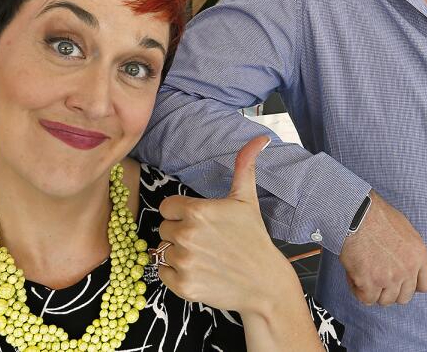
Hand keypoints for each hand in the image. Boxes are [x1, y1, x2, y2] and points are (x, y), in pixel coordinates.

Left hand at [156, 136, 297, 315]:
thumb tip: (259, 139)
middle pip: (164, 229)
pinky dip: (175, 274)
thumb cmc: (254, 239)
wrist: (264, 283)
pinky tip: (197, 271)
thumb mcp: (247, 200)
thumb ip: (244, 167)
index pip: (166, 207)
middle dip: (179, 233)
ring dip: (177, 254)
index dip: (180, 213)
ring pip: (162, 251)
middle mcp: (187, 235)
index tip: (197, 221)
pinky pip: (162, 273)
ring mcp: (184, 262)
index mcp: (198, 211)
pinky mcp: (182, 286)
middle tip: (203, 241)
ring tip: (202, 257)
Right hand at [339, 192, 426, 305]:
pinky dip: (359, 291)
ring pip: (385, 301)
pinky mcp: (370, 283)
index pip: (425, 285)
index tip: (401, 282)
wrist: (357, 214)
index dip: (411, 285)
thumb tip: (405, 266)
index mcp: (419, 256)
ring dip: (374, 291)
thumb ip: (410, 253)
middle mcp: (408, 270)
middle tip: (378, 277)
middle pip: (404, 297)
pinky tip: (355, 276)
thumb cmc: (377, 217)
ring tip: (364, 274)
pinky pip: (367, 299)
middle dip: (391, 290)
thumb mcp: (406, 231)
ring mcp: (389, 278)